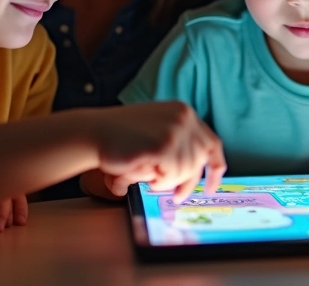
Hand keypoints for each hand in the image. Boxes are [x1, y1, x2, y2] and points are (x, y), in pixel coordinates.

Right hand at [92, 102, 226, 202]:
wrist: (93, 132)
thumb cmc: (121, 138)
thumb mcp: (156, 133)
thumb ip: (178, 145)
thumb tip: (196, 175)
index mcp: (184, 112)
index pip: (212, 144)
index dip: (215, 168)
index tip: (212, 188)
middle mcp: (184, 117)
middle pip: (199, 162)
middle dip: (186, 183)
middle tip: (175, 195)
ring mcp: (175, 129)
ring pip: (185, 171)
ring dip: (166, 181)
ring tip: (147, 174)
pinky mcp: (164, 144)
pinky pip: (171, 175)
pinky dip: (157, 181)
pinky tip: (142, 172)